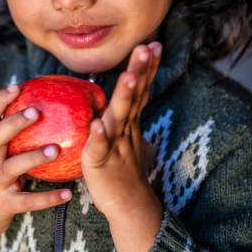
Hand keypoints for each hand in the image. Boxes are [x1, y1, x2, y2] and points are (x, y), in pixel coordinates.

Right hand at [0, 85, 71, 243]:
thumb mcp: (3, 157)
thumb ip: (20, 140)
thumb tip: (53, 112)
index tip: (17, 86)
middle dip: (13, 123)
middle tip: (37, 111)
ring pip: (10, 167)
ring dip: (32, 157)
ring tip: (56, 150)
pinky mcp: (4, 205)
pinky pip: (27, 201)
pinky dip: (47, 198)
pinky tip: (68, 193)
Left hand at [81, 42, 161, 221]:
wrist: (129, 206)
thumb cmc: (125, 171)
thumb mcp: (126, 138)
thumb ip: (123, 117)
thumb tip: (120, 100)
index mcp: (130, 122)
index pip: (140, 90)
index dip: (147, 68)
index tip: (154, 45)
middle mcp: (125, 129)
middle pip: (134, 97)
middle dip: (140, 71)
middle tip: (147, 48)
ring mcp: (115, 145)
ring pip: (119, 117)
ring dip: (124, 97)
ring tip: (128, 77)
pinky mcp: (101, 163)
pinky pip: (99, 148)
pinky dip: (99, 136)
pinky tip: (97, 125)